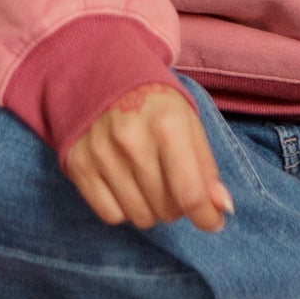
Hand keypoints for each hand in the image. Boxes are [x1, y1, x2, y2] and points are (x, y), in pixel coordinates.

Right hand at [64, 83, 233, 231]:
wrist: (102, 77)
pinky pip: (110, 214)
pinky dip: (124, 209)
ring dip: (152, 209)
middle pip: (166, 209)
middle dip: (178, 206)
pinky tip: (127, 186)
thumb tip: (221, 208)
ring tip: (150, 184)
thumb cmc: (154, 104)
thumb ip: (206, 168)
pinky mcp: (78, 165)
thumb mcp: (188, 124)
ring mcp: (101, 153)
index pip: (190, 194)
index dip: (207, 217)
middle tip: (173, 185)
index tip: (213, 221)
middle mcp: (131, 139)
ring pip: (139, 217)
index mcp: (166, 125)